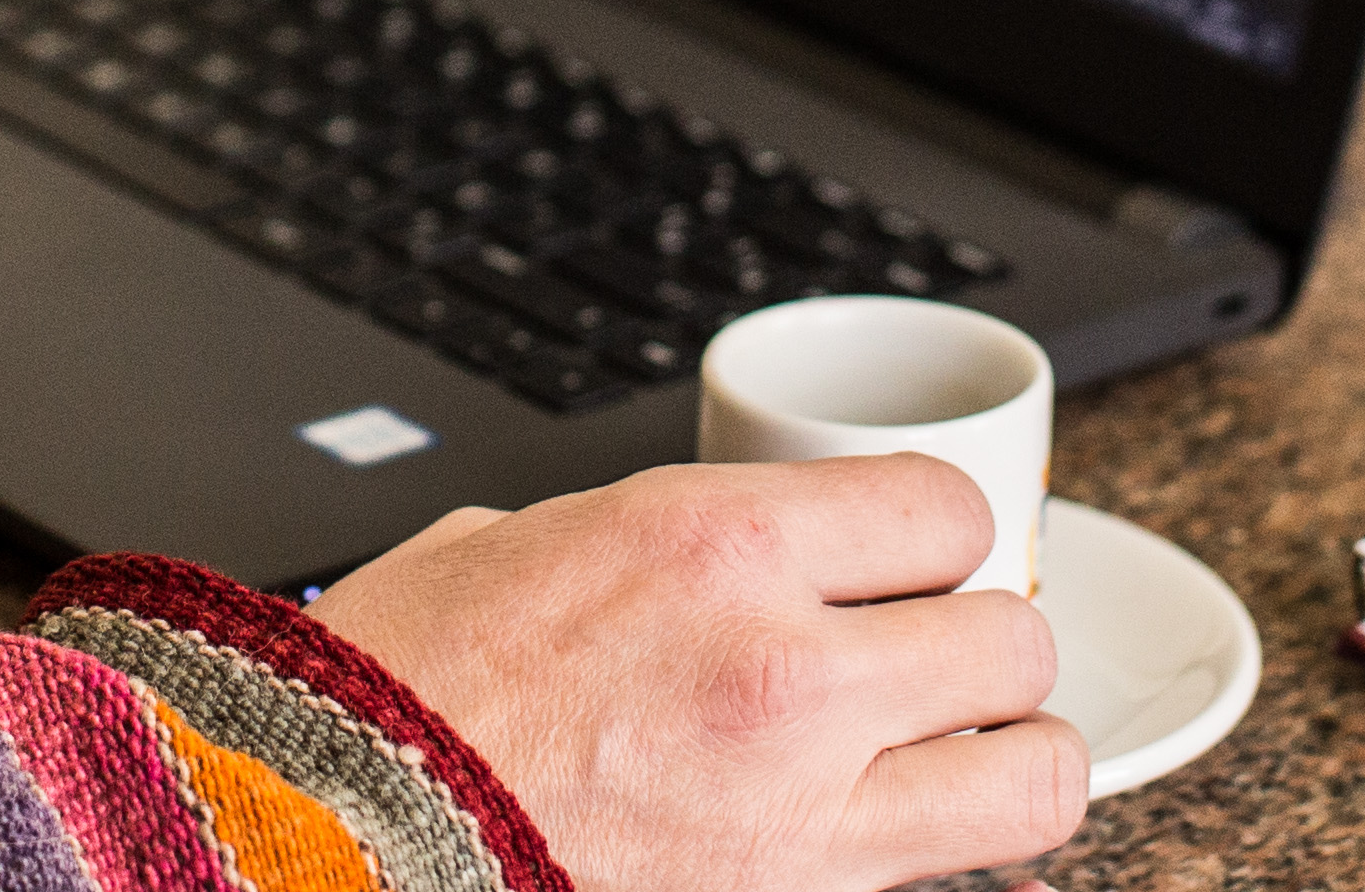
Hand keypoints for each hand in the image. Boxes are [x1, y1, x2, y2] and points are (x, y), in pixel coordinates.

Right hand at [310, 455, 1080, 891]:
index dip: (936, 539)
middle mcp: (785, 665)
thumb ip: (624, 543)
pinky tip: (942, 854)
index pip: (946, 510)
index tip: (907, 567)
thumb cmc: (389, 701)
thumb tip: (666, 560)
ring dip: (1007, 762)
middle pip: (1010, 637)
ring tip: (961, 766)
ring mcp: (805, 808)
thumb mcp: (504, 551)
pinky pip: (967, 886)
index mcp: (713, 541)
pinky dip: (973, 870)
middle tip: (929, 672)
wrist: (329, 841)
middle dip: (978, 651)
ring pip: (1036, 770)